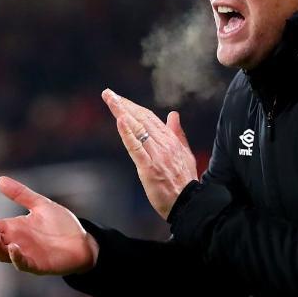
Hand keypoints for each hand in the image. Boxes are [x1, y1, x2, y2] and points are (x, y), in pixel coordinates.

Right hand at [0, 176, 98, 275]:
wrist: (83, 241)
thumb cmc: (61, 225)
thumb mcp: (41, 205)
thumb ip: (21, 194)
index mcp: (14, 228)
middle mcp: (15, 242)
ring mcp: (25, 254)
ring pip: (1, 255)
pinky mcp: (37, 265)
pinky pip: (21, 264)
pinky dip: (15, 257)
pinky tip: (14, 247)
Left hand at [101, 88, 197, 219]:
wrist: (189, 203)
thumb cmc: (185, 181)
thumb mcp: (185, 153)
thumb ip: (178, 133)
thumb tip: (173, 114)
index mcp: (171, 140)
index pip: (149, 118)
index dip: (133, 106)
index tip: (120, 98)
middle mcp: (164, 144)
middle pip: (141, 119)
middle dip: (123, 104)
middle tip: (108, 94)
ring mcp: (156, 155)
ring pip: (137, 129)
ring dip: (122, 112)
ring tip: (110, 100)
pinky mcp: (149, 168)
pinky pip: (136, 147)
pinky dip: (128, 133)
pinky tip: (120, 120)